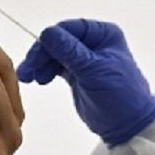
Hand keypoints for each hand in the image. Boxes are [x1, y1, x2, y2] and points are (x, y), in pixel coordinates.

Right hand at [16, 18, 154, 145]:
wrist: (127, 125)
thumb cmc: (119, 95)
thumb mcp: (93, 71)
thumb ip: (70, 51)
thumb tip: (47, 33)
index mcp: (104, 34)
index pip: (70, 29)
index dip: (52, 39)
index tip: (37, 54)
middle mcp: (94, 42)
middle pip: (59, 41)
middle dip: (42, 54)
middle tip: (28, 70)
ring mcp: (84, 58)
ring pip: (55, 53)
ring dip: (40, 63)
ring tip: (29, 77)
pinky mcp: (77, 73)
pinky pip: (56, 66)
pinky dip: (45, 70)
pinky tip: (38, 79)